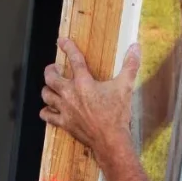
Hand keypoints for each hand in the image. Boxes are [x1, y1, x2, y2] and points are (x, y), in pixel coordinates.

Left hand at [40, 38, 140, 153]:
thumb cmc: (117, 114)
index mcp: (84, 82)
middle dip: (50, 70)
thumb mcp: (125, 87)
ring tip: (51, 87)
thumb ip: (130, 65)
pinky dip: (46, 111)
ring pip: (46, 95)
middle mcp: (70, 93)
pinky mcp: (64, 123)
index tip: (62, 41)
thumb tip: (136, 47)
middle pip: (51, 77)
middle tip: (53, 68)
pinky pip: (47, 115)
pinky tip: (48, 109)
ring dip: (47, 89)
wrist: (110, 139)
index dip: (68, 47)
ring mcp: (65, 109)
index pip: (74, 59)